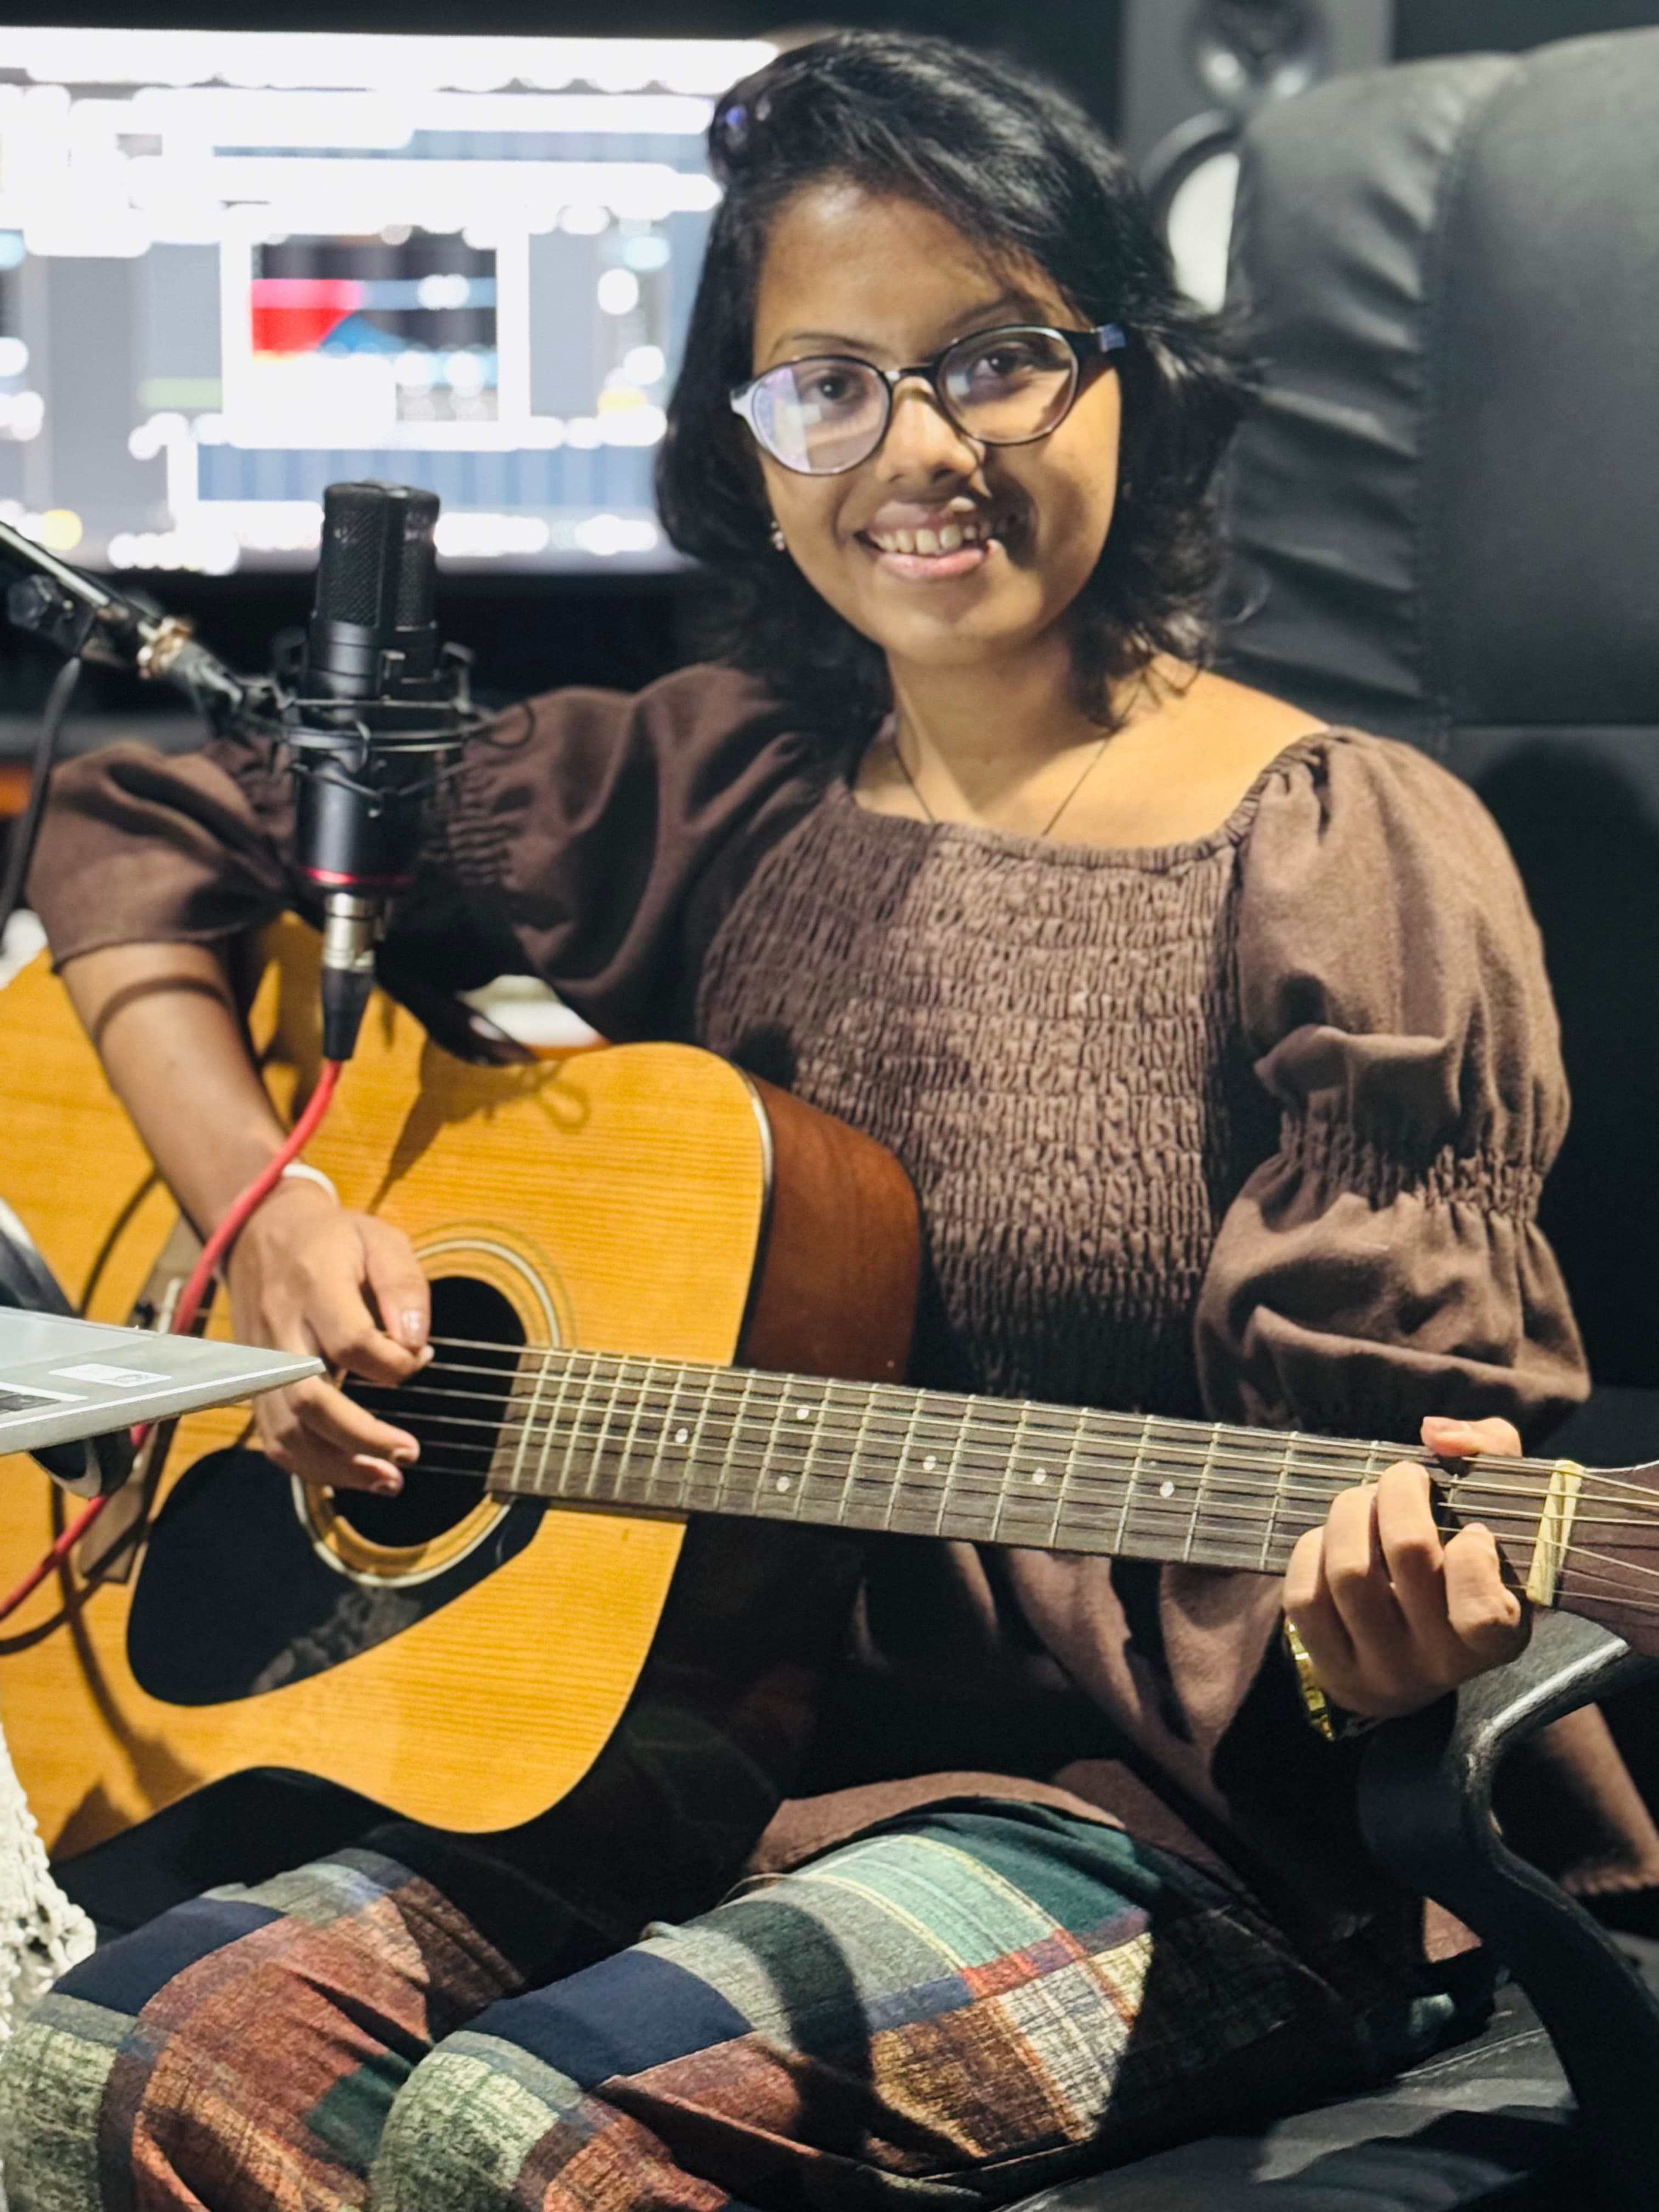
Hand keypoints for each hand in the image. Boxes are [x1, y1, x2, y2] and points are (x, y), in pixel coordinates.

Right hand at [224, 1179, 431, 1492]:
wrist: (262, 1234)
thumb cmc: (334, 1240)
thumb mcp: (381, 1240)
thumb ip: (404, 1287)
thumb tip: (417, 1345)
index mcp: (315, 1286)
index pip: (351, 1342)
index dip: (394, 1364)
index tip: (422, 1358)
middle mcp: (281, 1329)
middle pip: (310, 1399)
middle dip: (363, 1437)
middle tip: (409, 1454)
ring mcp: (262, 1361)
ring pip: (286, 1430)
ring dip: (337, 1466)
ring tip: (387, 1480)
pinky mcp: (257, 1382)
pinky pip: (273, 1436)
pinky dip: (310, 1465)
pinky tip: (351, 1473)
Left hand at [1283, 1415, 1529, 1719]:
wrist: (1413, 1647)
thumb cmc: (1463, 1559)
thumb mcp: (1498, 1508)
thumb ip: (1489, 1449)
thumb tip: (1437, 1432)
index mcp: (1499, 1637)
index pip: (1482, 1613)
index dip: (1472, 1556)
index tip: (1472, 1528)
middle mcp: (1442, 1663)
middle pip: (1408, 1553)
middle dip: (1398, 1493)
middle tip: (1402, 1479)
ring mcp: (1384, 1669)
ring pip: (1349, 1571)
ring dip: (1349, 1514)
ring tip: (1362, 1502)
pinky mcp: (1333, 1666)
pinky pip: (1304, 1597)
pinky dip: (1312, 1550)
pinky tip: (1331, 1542)